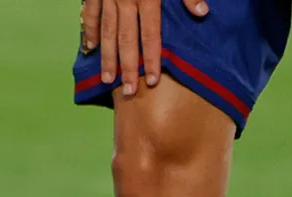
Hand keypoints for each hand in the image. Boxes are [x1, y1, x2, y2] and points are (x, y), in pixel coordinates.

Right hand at [81, 0, 208, 96]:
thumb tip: (202, 13)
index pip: (150, 35)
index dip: (151, 58)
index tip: (151, 80)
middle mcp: (125, 0)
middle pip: (126, 40)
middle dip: (127, 68)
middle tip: (128, 92)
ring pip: (106, 32)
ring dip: (106, 57)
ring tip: (107, 80)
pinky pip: (90, 14)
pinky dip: (89, 30)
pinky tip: (89, 48)